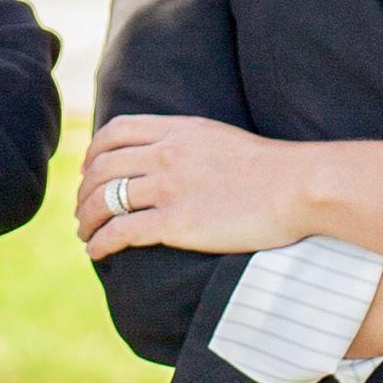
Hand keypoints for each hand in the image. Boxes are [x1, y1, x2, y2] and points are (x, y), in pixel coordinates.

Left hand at [73, 113, 310, 261]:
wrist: (300, 187)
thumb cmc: (272, 170)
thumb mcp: (222, 139)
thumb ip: (191, 144)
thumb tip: (170, 159)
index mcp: (178, 130)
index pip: (116, 132)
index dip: (94, 152)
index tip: (89, 172)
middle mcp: (167, 154)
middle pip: (103, 168)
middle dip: (84, 192)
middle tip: (82, 211)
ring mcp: (170, 187)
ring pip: (105, 200)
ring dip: (86, 219)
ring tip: (84, 233)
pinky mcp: (177, 222)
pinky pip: (122, 231)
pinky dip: (101, 242)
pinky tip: (97, 252)